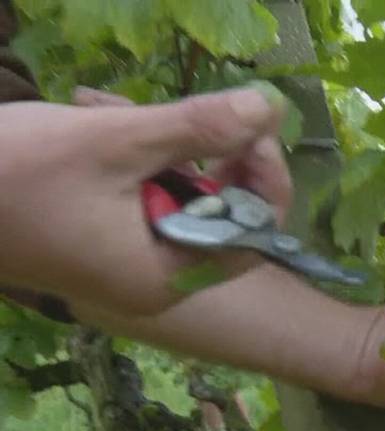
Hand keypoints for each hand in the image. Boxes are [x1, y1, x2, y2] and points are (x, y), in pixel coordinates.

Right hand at [0, 85, 289, 315]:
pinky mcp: (103, 239)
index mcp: (167, 277)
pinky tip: (94, 115)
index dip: (262, 176)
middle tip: (174, 108)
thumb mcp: (114, 142)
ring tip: (104, 106)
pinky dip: (133, 155)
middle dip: (202, 149)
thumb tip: (269, 109)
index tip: (252, 124)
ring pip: (179, 194)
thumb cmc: (14, 174)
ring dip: (160, 144)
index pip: (252, 232)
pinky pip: (144, 195)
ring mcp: (127, 261)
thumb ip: (198, 127)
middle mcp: (155, 280)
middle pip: (219, 211)